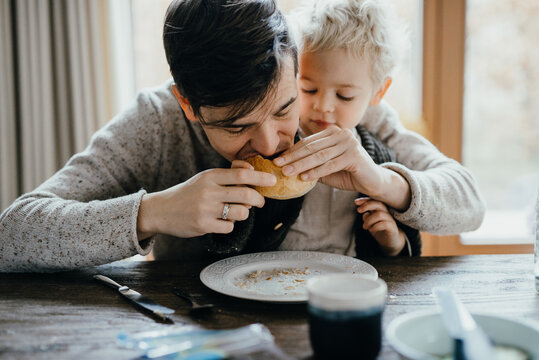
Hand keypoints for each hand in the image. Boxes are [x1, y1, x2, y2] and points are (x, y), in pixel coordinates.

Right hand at [137, 163, 275, 238]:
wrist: (161, 210)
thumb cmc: (189, 193)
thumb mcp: (205, 178)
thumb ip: (228, 175)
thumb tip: (251, 171)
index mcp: (210, 176)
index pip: (241, 175)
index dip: (261, 177)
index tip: (272, 180)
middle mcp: (208, 191)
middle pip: (246, 194)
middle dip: (259, 199)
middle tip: (261, 202)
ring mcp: (205, 209)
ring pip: (240, 213)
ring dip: (244, 213)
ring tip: (236, 212)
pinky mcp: (202, 225)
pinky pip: (229, 227)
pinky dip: (229, 225)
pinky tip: (220, 221)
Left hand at [274, 126, 382, 193]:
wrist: (372, 181)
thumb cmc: (347, 174)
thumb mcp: (325, 168)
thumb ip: (311, 165)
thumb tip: (287, 167)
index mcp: (333, 133)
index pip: (308, 142)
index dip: (292, 151)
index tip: (277, 159)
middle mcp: (341, 134)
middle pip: (312, 147)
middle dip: (293, 157)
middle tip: (278, 165)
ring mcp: (349, 143)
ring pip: (319, 156)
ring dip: (301, 165)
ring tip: (287, 172)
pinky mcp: (354, 155)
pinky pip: (330, 164)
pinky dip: (316, 172)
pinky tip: (304, 177)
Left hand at [355, 197, 405, 255]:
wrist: (390, 241)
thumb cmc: (379, 230)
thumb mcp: (370, 223)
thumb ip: (367, 217)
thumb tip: (365, 214)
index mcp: (379, 210)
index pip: (373, 201)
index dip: (364, 200)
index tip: (355, 202)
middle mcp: (385, 213)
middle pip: (378, 204)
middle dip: (367, 205)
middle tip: (358, 210)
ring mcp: (390, 219)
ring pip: (379, 214)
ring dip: (369, 220)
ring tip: (364, 227)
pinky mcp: (392, 227)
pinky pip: (384, 224)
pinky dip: (375, 226)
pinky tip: (371, 230)